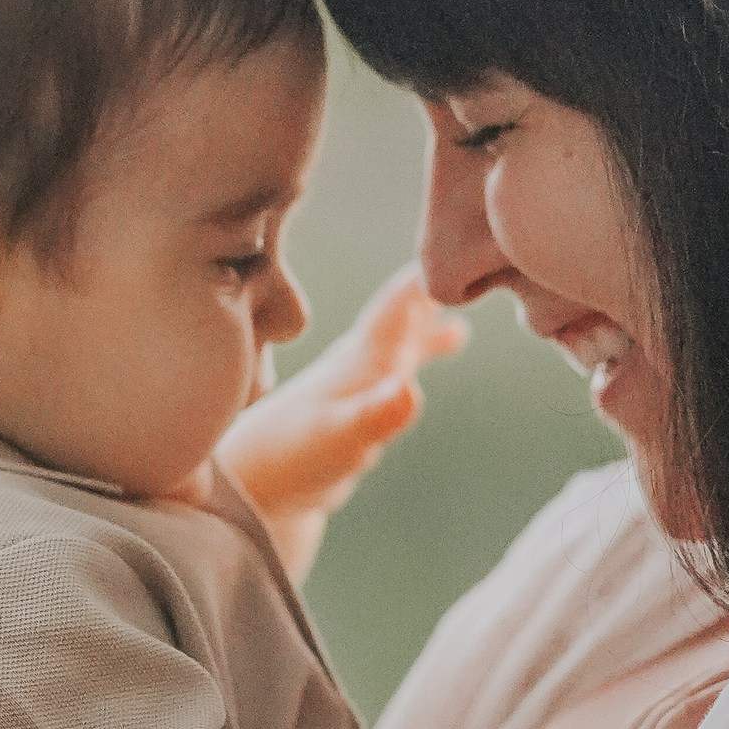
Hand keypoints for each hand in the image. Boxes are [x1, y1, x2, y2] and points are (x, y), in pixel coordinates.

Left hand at [222, 266, 467, 580]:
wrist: (252, 489)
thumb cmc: (292, 461)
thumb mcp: (339, 440)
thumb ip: (374, 416)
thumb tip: (408, 391)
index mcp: (359, 356)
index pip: (401, 301)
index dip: (431, 274)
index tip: (466, 238)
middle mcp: (359, 360)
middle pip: (404, 311)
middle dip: (435, 285)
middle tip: (477, 252)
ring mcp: (356, 383)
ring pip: (401, 338)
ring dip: (430, 320)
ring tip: (465, 309)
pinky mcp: (353, 409)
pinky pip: (397, 369)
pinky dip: (421, 355)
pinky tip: (428, 364)